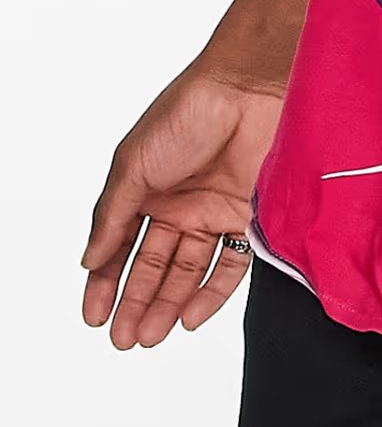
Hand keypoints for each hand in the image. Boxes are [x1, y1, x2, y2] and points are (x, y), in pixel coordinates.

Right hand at [79, 54, 286, 348]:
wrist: (248, 88)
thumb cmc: (186, 113)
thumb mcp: (133, 165)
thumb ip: (112, 216)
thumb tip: (88, 260)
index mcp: (146, 191)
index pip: (120, 248)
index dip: (105, 284)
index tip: (95, 317)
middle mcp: (180, 205)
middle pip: (154, 266)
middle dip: (136, 303)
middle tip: (124, 338)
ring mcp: (215, 211)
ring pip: (188, 271)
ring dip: (169, 304)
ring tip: (151, 334)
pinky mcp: (249, 216)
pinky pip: (231, 264)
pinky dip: (211, 293)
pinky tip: (191, 316)